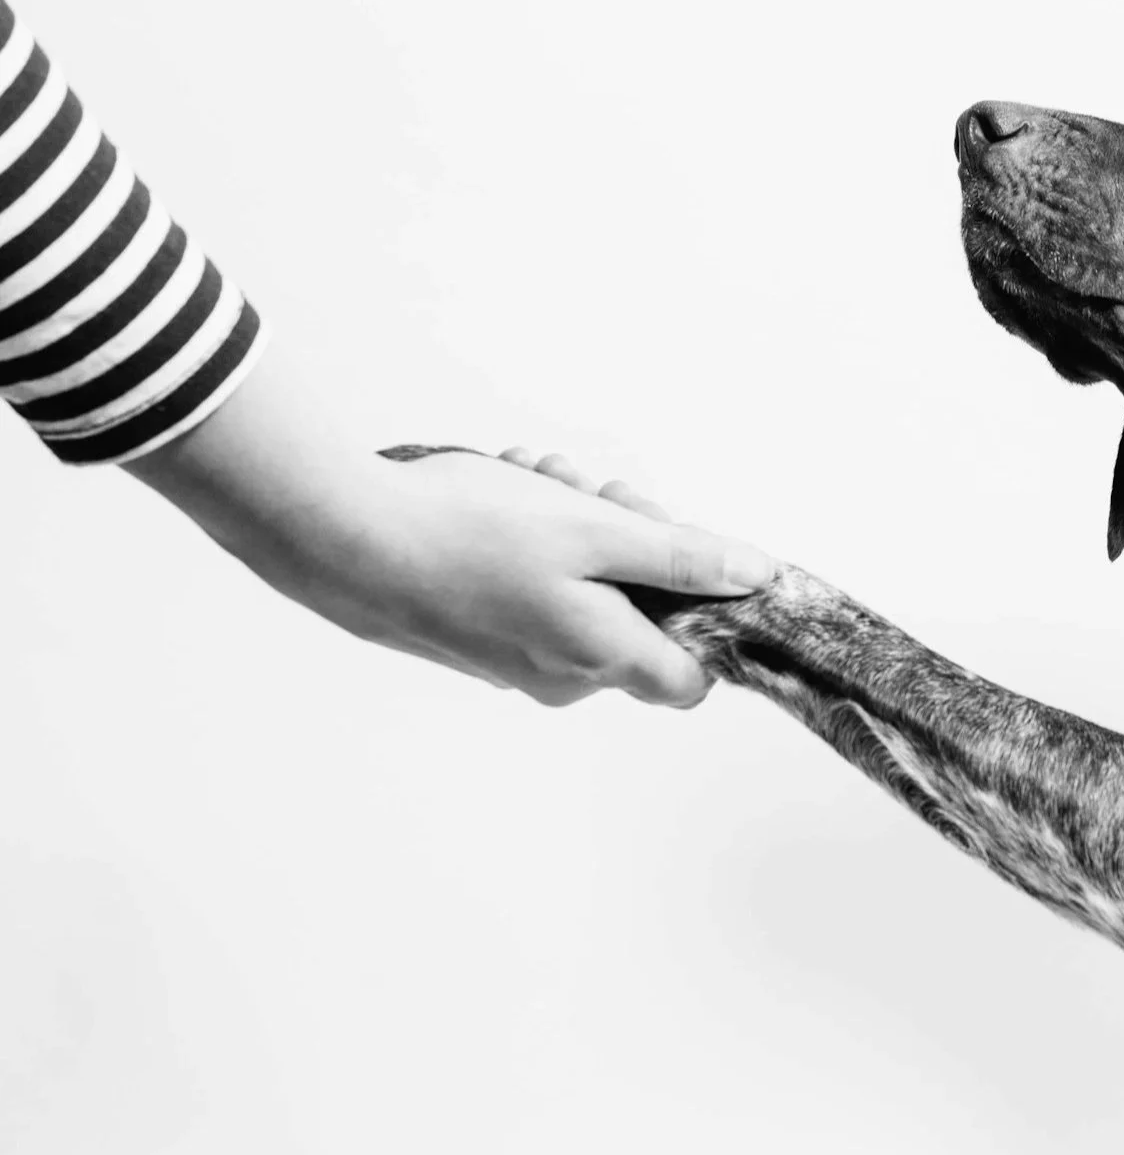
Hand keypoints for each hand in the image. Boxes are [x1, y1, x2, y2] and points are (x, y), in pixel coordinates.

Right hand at [373, 445, 774, 703]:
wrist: (335, 538)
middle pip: (639, 617)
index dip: (704, 614)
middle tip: (592, 486)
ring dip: (576, 527)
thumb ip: (682, 559)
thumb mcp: (594, 531)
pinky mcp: (477, 640)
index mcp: (602, 660)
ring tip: (537, 475)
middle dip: (629, 540)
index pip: (695, 677)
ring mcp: (515, 664)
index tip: (681, 554)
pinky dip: (533, 543)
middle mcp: (563, 679)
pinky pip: (535, 594)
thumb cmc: (463, 531)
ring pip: (585, 593)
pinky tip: (505, 491)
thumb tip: (756, 578)